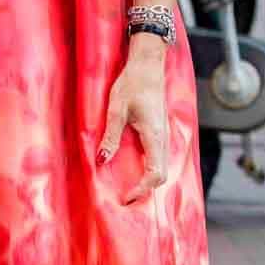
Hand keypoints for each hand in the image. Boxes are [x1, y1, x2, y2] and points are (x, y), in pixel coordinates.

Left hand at [97, 36, 168, 203]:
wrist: (148, 65)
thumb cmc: (132, 83)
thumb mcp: (116, 109)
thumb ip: (111, 136)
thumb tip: (101, 160)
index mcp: (154, 135)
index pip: (156, 173)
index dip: (142, 189)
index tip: (126, 197)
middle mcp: (163, 138)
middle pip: (161, 175)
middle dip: (146, 190)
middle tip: (126, 199)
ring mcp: (163, 135)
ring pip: (161, 166)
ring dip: (147, 180)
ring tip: (128, 188)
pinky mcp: (159, 131)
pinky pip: (158, 157)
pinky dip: (149, 169)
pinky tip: (133, 169)